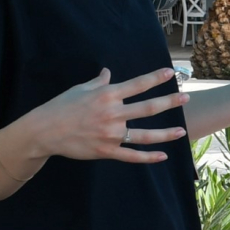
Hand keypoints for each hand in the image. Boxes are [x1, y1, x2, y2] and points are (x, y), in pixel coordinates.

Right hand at [33, 67, 188, 163]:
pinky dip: (148, 157)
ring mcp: (110, 134)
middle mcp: (112, 113)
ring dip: (165, 133)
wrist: (44, 131)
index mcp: (107, 95)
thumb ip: (99, 83)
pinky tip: (163, 156)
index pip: (137, 84)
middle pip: (147, 108)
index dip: (155, 78)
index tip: (170, 72)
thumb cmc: (61, 106)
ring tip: (181, 130)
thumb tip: (109, 73)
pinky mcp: (106, 151)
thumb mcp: (80, 89)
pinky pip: (131, 155)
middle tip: (186, 97)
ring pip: (144, 135)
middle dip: (169, 102)